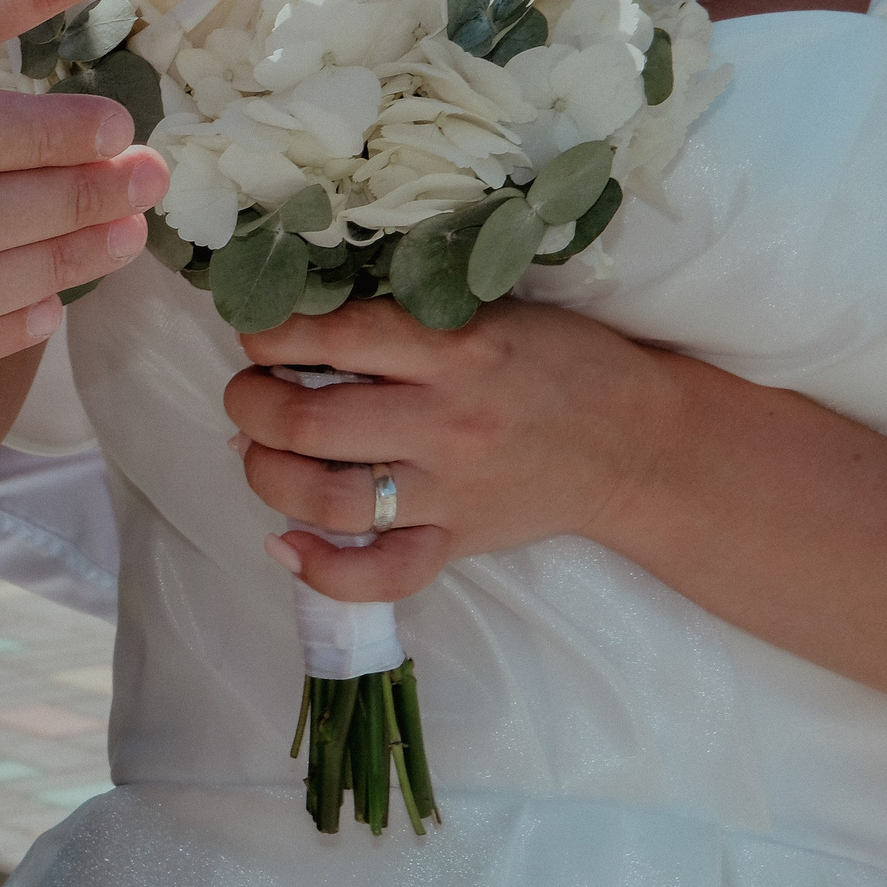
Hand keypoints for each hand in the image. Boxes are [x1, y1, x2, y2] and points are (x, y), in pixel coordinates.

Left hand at [222, 297, 684, 603]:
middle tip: (246, 394)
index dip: (271, 334)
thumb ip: (405, 322)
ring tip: (256, 454)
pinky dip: (323, 570)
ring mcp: (451, 490)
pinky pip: (382, 574)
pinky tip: (286, 546)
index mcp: (453, 348)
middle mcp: (446, 421)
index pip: (334, 336)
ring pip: (329, 498)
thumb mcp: (487, 312)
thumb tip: (301, 339)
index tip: (258, 335)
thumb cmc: (558, 361)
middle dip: (251, 404)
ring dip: (267, 476)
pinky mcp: (459, 541)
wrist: (640, 442)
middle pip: (311, 421)